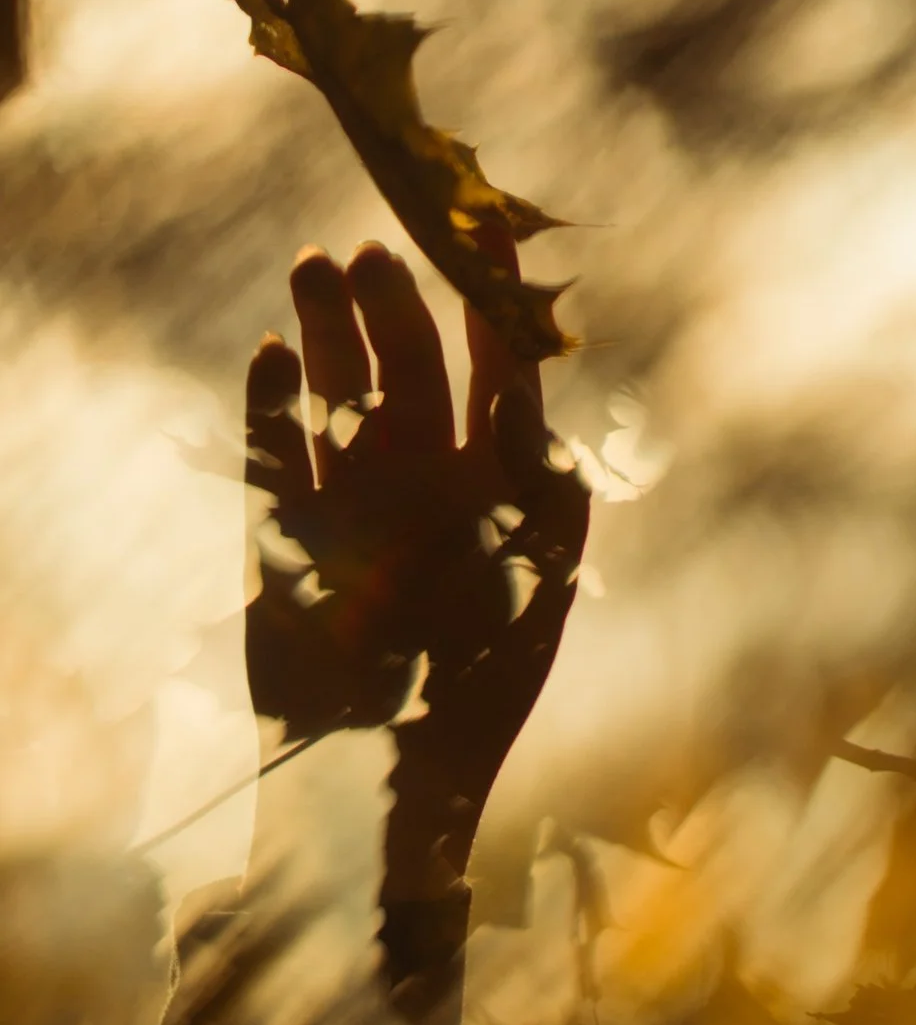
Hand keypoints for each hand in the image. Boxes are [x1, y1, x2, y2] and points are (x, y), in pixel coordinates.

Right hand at [245, 242, 590, 897]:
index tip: (482, 241)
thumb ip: (537, 485)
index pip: (501, 379)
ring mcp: (352, 507)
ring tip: (317, 268)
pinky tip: (273, 353)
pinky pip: (273, 450)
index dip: (490, 311)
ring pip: (339, 394)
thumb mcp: (532, 580)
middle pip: (410, 372)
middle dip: (395, 311)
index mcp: (498, 492)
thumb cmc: (478, 693)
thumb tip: (531, 398)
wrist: (382, 782)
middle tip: (374, 252)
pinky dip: (270, 402)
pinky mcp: (283, 538)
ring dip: (329, 333)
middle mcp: (426, 488)